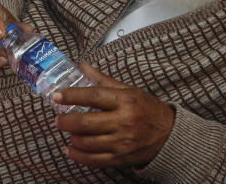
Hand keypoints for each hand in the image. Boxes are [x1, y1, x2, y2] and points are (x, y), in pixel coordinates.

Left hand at [53, 63, 174, 168]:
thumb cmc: (147, 109)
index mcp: (125, 101)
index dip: (72, 96)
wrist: (168, 135)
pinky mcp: (121, 158)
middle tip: (58, 119)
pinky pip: (94, 160)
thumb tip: (82, 66)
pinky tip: (70, 149)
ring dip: (72, 138)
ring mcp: (122, 142)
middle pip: (87, 122)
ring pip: (88, 143)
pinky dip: (78, 156)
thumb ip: (102, 80)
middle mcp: (123, 121)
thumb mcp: (128, 89)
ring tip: (68, 132)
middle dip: (67, 121)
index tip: (57, 95)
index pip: (93, 96)